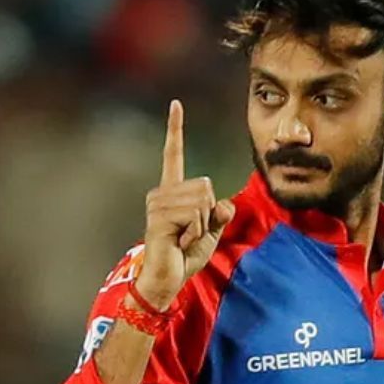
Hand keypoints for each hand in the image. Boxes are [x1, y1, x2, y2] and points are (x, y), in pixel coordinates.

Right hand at [133, 100, 235, 311]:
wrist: (168, 279)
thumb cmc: (186, 255)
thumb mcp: (212, 232)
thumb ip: (221, 214)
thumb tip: (225, 205)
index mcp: (173, 191)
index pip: (174, 154)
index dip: (175, 130)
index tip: (176, 104)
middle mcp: (162, 192)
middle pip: (205, 185)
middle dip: (209, 213)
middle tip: (191, 232)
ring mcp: (158, 203)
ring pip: (202, 201)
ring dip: (202, 225)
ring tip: (184, 237)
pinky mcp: (159, 217)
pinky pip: (196, 215)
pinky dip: (196, 232)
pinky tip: (180, 241)